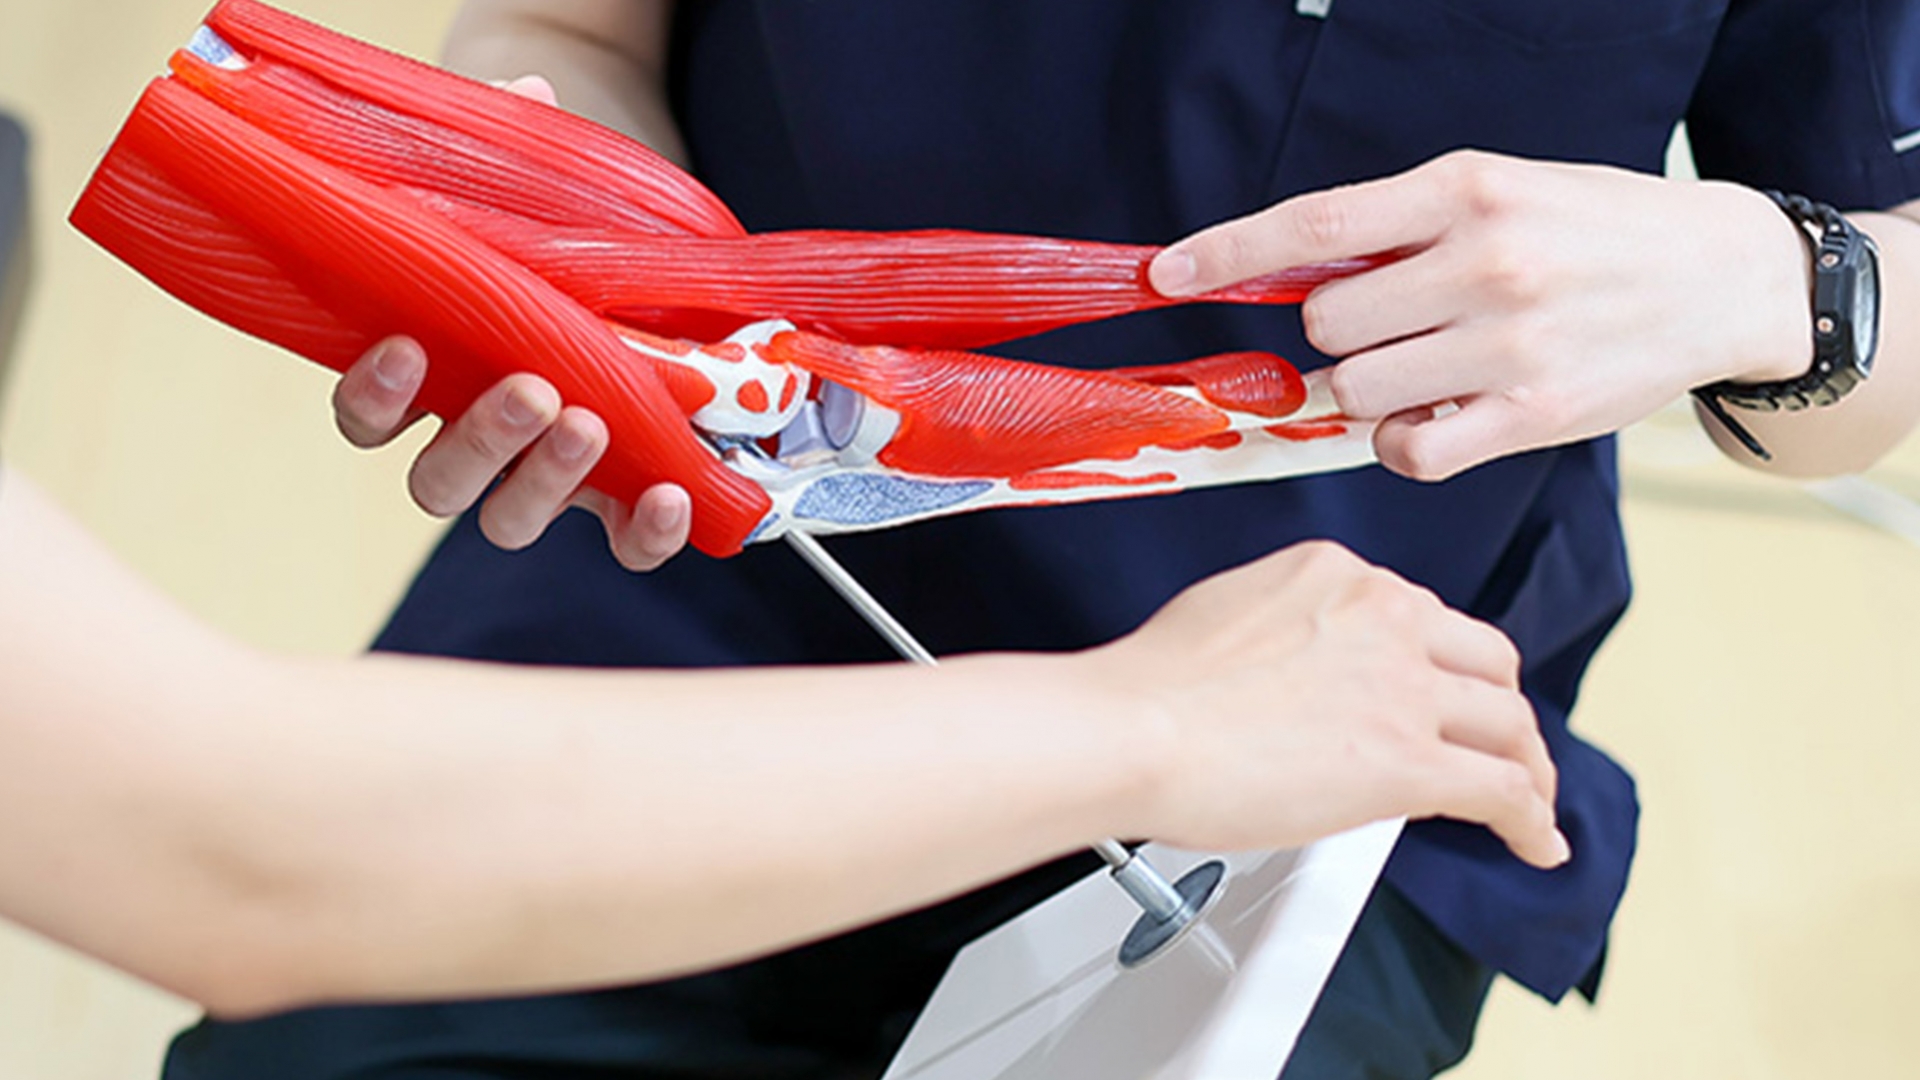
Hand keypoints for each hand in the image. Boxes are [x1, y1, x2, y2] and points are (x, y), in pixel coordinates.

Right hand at [329, 75, 692, 570]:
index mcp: (434, 370)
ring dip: (545, 480)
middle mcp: (475, 435)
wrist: (654, 271)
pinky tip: (672, 494)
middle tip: (532, 389)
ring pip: (510, 517)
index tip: (408, 350)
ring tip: (590, 422)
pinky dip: (644, 533)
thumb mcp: (535, 184)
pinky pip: (620, 541)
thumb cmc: (563, 234)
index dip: (376, 397)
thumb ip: (513, 144)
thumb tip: (527, 88)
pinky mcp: (620, 494)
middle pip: (439, 481)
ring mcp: (545, 473)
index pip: (368, 413)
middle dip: (480, 441)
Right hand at [1100, 540, 1567, 869]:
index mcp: (1337, 574)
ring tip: (1531, 803)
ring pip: (1509, 724)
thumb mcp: (1228, 610)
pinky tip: (1537, 844)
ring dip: (1529, 767)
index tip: (1435, 696)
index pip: (1420, 617)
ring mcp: (1402, 688)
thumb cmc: (1151, 688)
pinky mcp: (1408, 762)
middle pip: (1486, 660)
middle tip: (1500, 745)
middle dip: (1499, 707)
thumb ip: (1285, 625)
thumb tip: (1298, 669)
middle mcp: (1384, 616)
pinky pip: (1504, 791)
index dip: (1438, 666)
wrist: (1132, 730)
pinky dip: (1532, 822)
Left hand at [1150, 150, 1811, 479]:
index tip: (1167, 272)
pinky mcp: (1532, 413)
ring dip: (1368, 390)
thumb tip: (1292, 276)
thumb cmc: (1592, 234)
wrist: (1720, 278)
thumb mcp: (1503, 193)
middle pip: (1327, 322)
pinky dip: (1405, 444)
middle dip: (1339, 333)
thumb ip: (1405, 231)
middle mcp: (1485, 261)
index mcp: (1466, 191)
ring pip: (1357, 390)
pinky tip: (1439, 419)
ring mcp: (1509, 342)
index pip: (1316, 222)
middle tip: (1393, 329)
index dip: (1229, 251)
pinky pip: (1410, 451)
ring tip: (1428, 371)